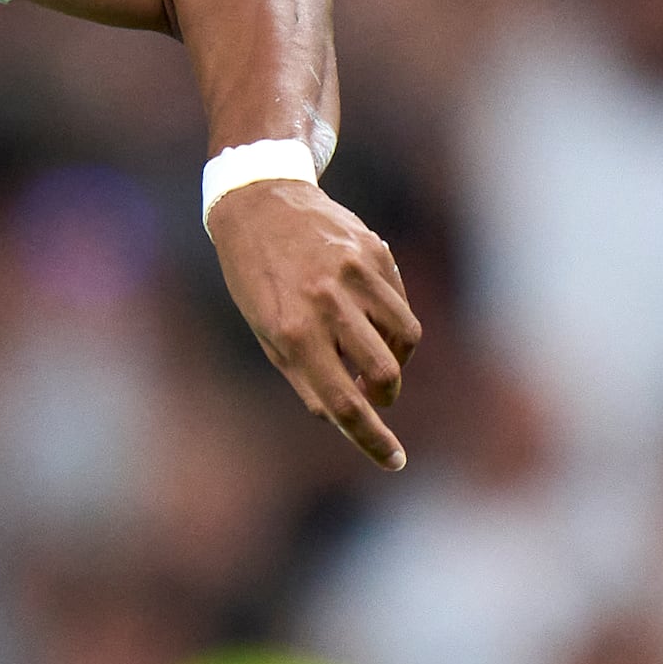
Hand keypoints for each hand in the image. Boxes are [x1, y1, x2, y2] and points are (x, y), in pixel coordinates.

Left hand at [207, 179, 422, 469]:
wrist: (260, 202)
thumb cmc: (257, 278)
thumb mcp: (266, 333)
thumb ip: (306, 377)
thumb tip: (342, 416)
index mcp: (292, 332)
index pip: (342, 402)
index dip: (370, 438)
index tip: (394, 461)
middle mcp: (325, 302)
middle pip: (384, 373)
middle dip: (384, 396)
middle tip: (372, 395)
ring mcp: (354, 273)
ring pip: (405, 339)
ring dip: (395, 359)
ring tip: (369, 352)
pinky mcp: (375, 251)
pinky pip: (401, 303)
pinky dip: (392, 321)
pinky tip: (367, 312)